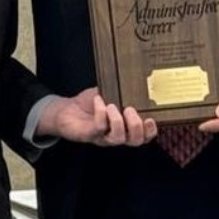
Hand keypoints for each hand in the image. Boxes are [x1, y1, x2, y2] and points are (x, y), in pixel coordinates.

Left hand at [37, 88, 157, 146]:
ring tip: (112, 106)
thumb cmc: (91, 103)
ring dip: (118, 121)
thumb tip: (134, 77)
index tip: (151, 119)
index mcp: (126, 126)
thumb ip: (122, 91)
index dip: (150, 131)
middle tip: (130, 110)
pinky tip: (98, 101)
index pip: (144, 136)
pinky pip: (99, 128)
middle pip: (135, 141)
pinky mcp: (89, 135)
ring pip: (118, 138)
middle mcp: (117, 135)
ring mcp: (103, 137)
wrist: (67, 110)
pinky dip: (100, 113)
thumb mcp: (110, 94)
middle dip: (136, 126)